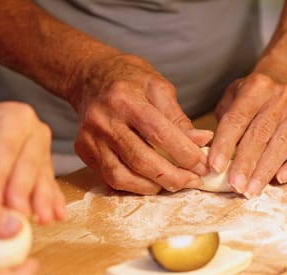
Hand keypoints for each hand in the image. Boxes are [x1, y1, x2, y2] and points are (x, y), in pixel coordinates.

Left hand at [0, 102, 64, 223]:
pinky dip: (52, 203)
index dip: (0, 174)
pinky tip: (57, 216)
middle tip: (17, 214)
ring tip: (42, 220)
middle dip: (23, 191)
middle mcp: (34, 129)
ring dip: (42, 201)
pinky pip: (51, 186)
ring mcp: (43, 149)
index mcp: (11, 115)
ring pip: (43, 177)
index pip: (7, 147)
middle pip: (30, 162)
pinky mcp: (46, 168)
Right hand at [69, 52, 212, 193]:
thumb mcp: (158, 88)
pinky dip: (135, 185)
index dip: (184, 154)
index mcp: (125, 99)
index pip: (159, 133)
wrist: (89, 76)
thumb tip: (201, 142)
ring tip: (175, 183)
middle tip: (194, 181)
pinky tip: (152, 181)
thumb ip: (178, 118)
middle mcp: (103, 120)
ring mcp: (90, 138)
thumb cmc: (128, 79)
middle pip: (141, 160)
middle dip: (173, 176)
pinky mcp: (83, 151)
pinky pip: (111, 178)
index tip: (203, 165)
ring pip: (123, 176)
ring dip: (153, 186)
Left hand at [209, 73, 286, 197]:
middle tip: (235, 186)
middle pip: (260, 135)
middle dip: (246, 164)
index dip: (225, 145)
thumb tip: (207, 153)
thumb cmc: (251, 98)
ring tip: (252, 190)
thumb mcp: (231, 98)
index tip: (215, 167)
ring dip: (266, 170)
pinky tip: (282, 179)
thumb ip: (222, 122)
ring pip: (282, 144)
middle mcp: (280, 97)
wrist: (285, 79)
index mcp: (255, 87)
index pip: (237, 119)